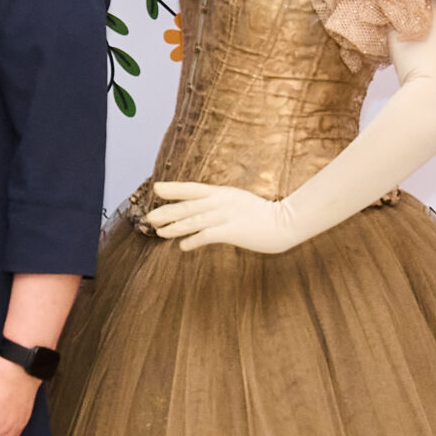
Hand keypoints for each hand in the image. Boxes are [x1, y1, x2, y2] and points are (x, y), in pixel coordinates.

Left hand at [146, 180, 299, 253]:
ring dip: (175, 227)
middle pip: (188, 206)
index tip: (156, 189)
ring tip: (159, 233)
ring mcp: (227, 216)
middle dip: (167, 211)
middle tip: (149, 218)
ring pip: (194, 220)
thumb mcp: (239, 201)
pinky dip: (193, 240)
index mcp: (223, 192)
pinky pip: (207, 236)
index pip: (192, 188)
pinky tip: (183, 246)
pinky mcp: (233, 231)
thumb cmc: (263, 214)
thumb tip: (201, 211)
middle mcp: (222, 201)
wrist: (286, 221)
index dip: (173, 189)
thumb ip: (221, 203)